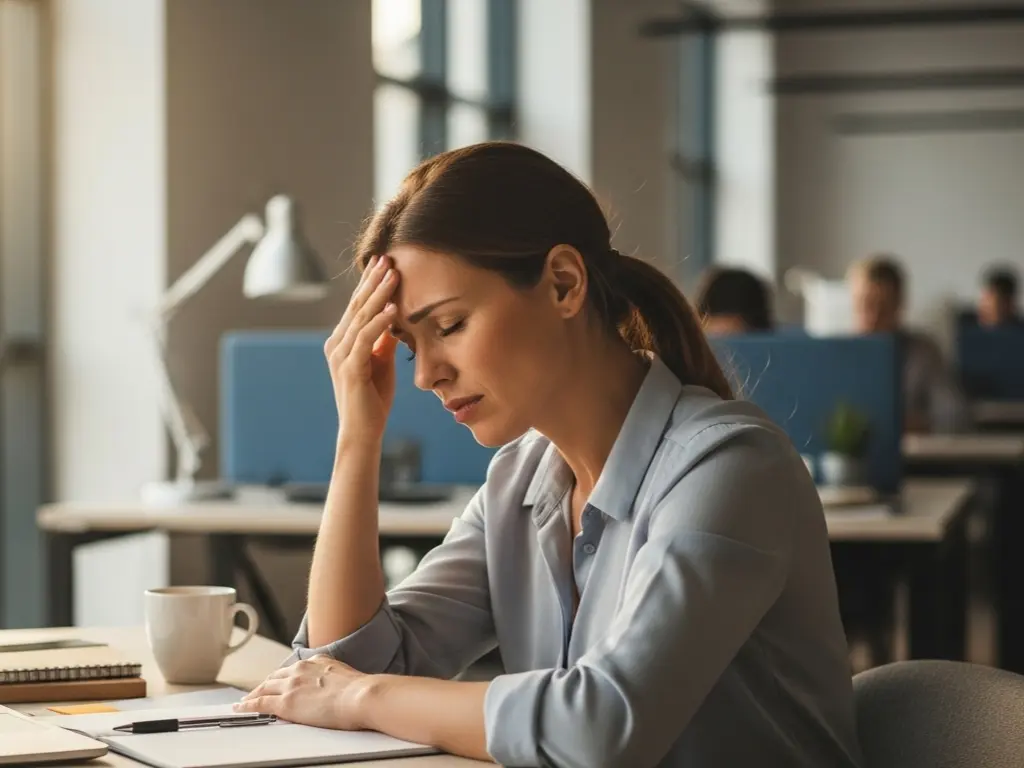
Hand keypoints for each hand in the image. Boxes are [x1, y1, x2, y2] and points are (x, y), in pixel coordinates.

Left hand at [234, 655, 369, 730]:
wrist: (361, 696)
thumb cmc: (360, 691)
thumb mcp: (345, 675)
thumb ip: (333, 677)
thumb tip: (335, 686)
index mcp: (316, 662)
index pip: (291, 670)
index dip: (280, 678)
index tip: (277, 683)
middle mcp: (300, 670)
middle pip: (274, 677)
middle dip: (264, 685)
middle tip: (255, 693)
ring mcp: (291, 685)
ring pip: (264, 688)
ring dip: (253, 695)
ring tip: (245, 701)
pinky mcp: (286, 703)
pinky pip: (260, 703)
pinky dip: (248, 705)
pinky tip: (241, 708)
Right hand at [326, 255, 399, 443]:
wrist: (363, 432)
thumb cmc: (373, 399)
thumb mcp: (382, 363)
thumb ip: (383, 341)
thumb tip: (394, 320)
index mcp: (342, 341)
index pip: (357, 305)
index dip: (370, 283)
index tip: (384, 262)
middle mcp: (337, 345)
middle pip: (357, 305)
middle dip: (373, 281)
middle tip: (388, 258)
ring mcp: (341, 356)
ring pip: (361, 318)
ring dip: (379, 295)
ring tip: (394, 276)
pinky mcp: (350, 369)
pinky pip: (366, 340)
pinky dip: (380, 323)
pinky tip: (394, 310)